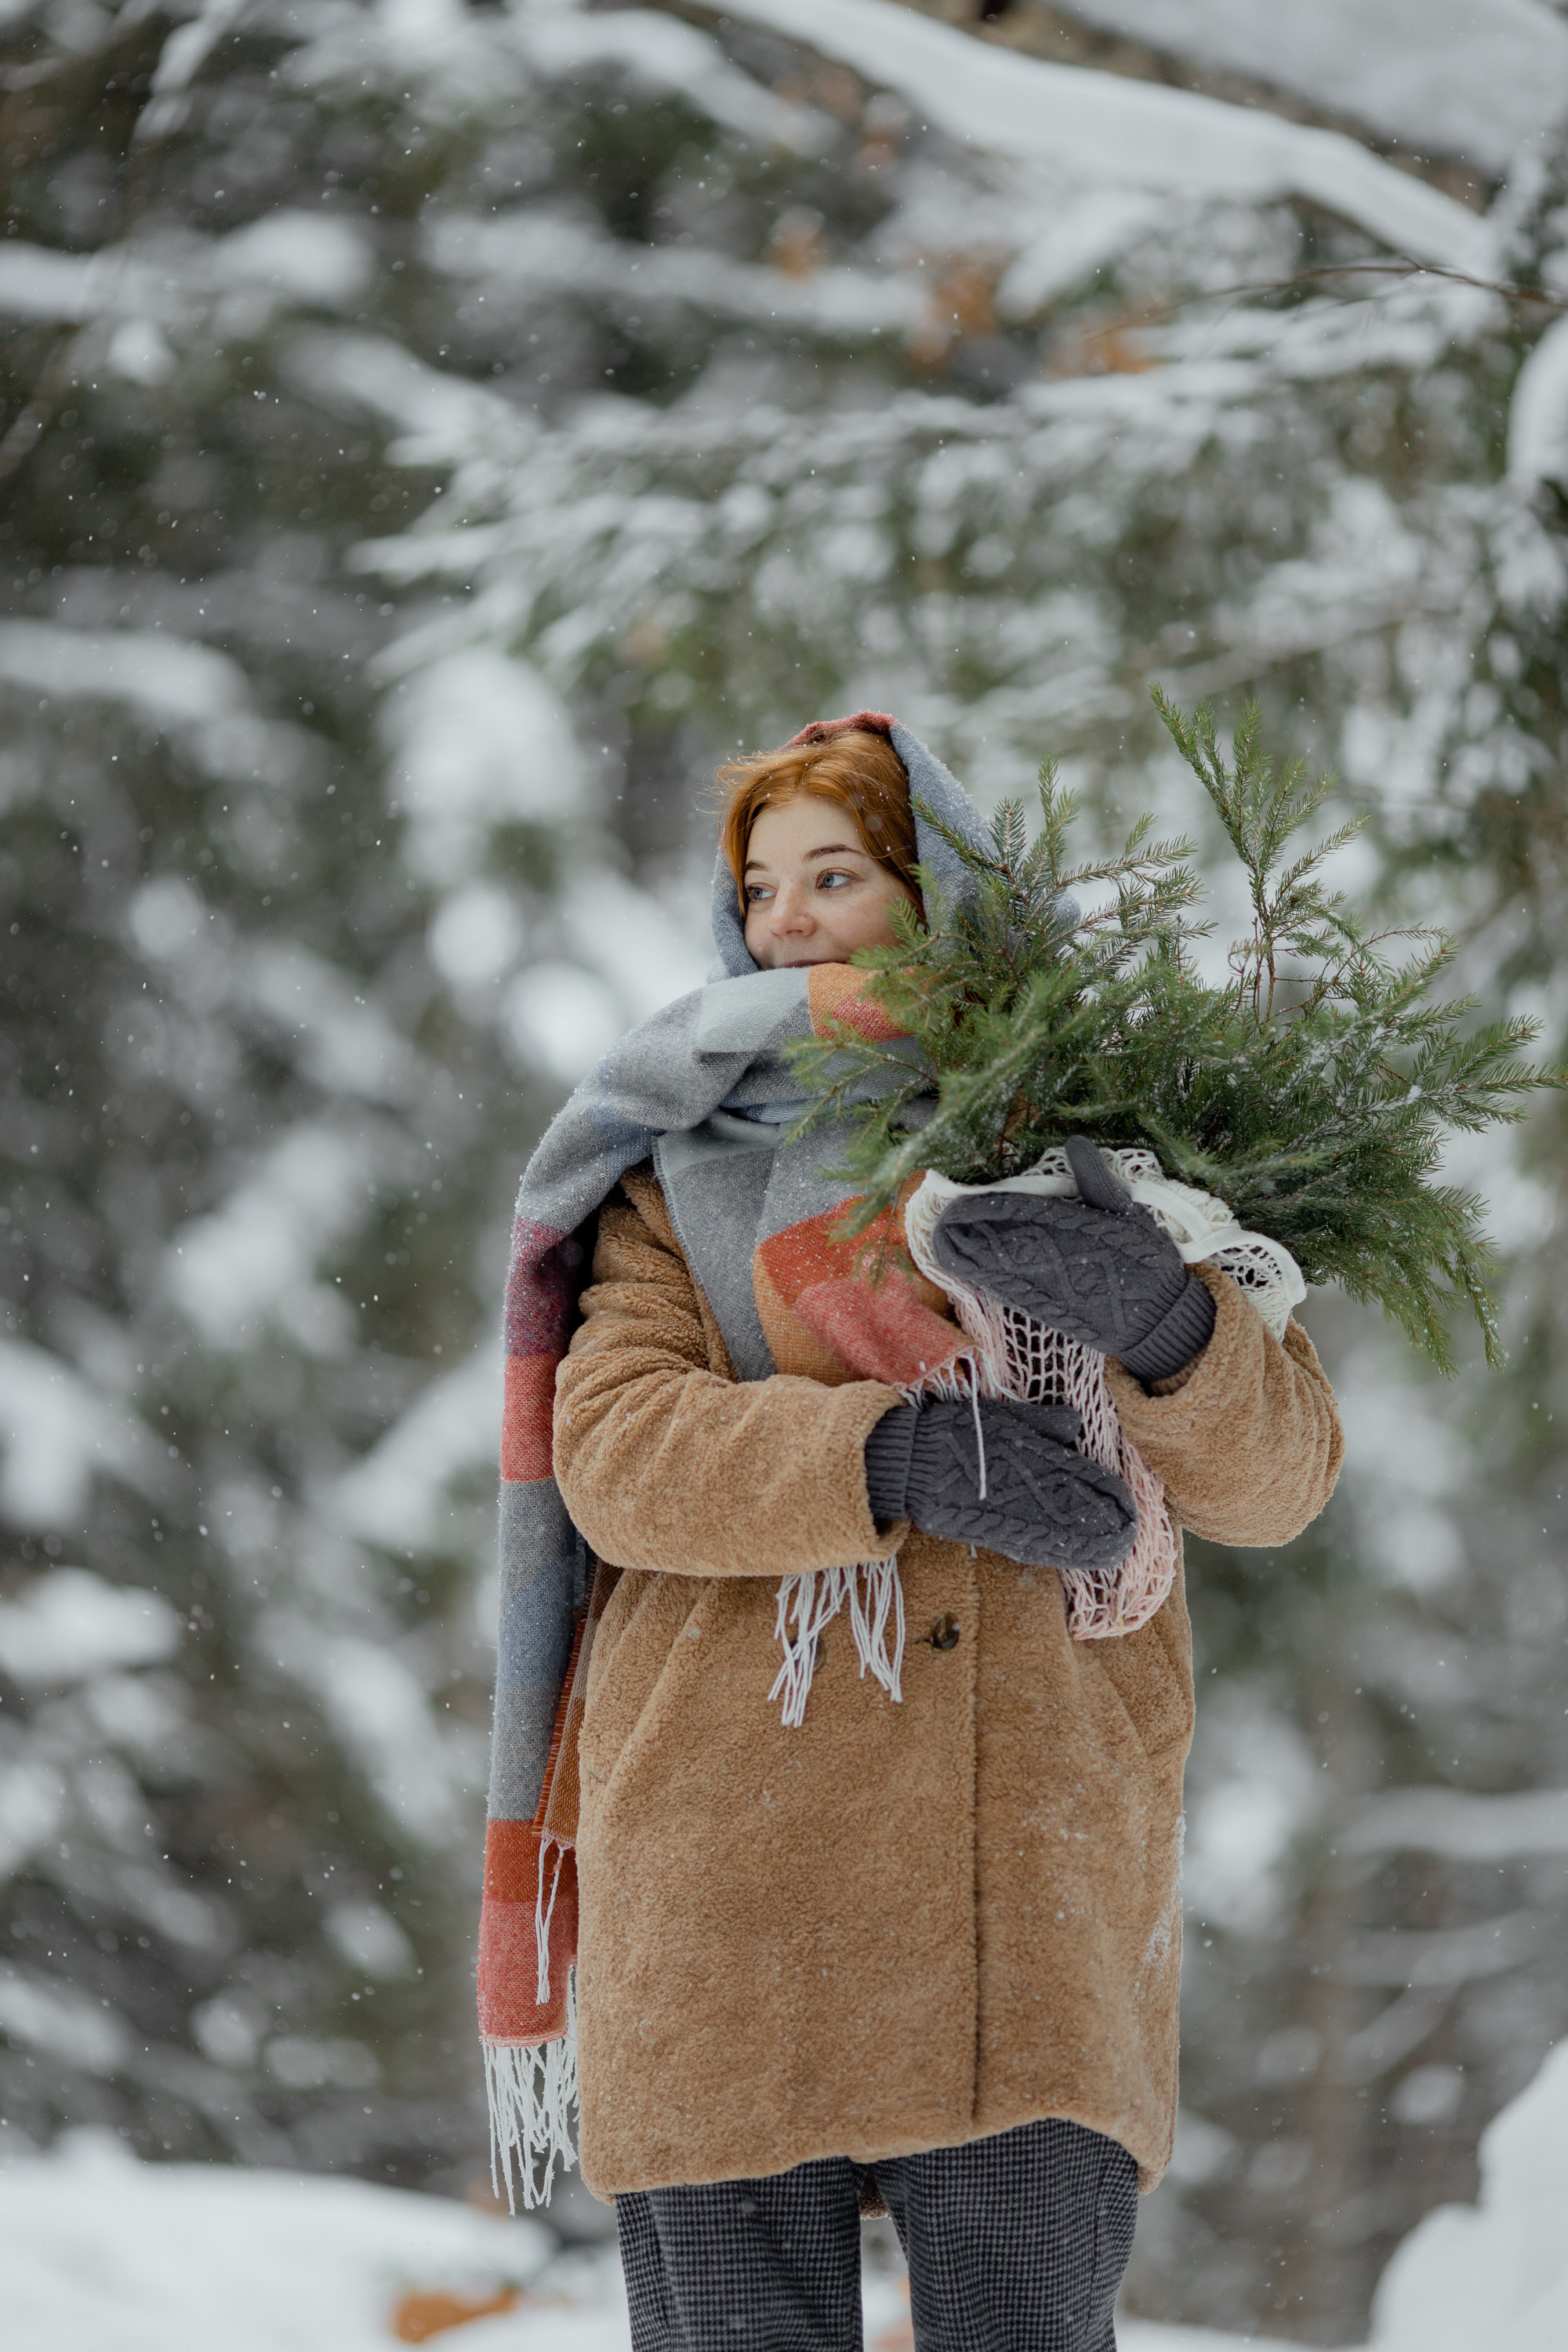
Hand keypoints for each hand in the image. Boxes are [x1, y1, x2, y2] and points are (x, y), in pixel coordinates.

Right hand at [863, 1394, 1135, 1569]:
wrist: (910, 1462)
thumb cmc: (956, 1432)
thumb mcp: (1001, 1415)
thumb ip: (1040, 1422)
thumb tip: (1076, 1426)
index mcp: (1032, 1460)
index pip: (1083, 1481)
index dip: (1108, 1496)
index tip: (1130, 1507)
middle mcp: (1026, 1494)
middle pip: (1077, 1515)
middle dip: (1105, 1529)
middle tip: (1131, 1537)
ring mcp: (1009, 1519)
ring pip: (1058, 1537)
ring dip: (1088, 1547)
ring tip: (1113, 1554)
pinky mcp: (991, 1534)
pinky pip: (1032, 1547)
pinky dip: (1057, 1554)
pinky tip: (1073, 1559)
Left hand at [930, 1135, 1215, 1383]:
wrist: (1154, 1319)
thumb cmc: (1145, 1262)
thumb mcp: (1129, 1216)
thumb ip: (1098, 1181)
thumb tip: (1074, 1142)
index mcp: (1071, 1232)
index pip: (1020, 1213)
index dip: (987, 1202)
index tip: (962, 1190)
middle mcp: (1051, 1261)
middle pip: (996, 1240)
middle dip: (967, 1227)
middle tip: (940, 1211)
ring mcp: (1043, 1288)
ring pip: (993, 1265)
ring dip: (966, 1250)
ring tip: (941, 1231)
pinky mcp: (1041, 1307)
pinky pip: (1002, 1287)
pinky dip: (979, 1272)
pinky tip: (961, 1261)